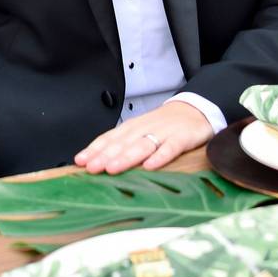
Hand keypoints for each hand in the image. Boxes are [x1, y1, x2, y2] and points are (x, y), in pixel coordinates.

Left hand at [74, 101, 214, 173]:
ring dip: (126, 157)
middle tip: (92, 167)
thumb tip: (97, 160)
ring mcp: (164, 133)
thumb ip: (122, 144)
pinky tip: (150, 166)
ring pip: (142, 145)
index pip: (110, 138)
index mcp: (132, 127)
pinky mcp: (183, 138)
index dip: (95, 149)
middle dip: (105, 156)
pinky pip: (171, 148)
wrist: (196, 108)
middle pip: (122, 143)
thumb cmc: (164, 125)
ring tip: (112, 168)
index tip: (81, 161)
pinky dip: (160, 156)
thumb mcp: (141, 130)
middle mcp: (145, 128)